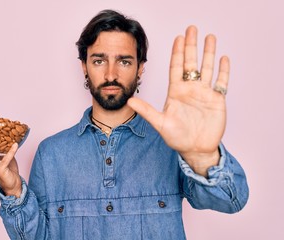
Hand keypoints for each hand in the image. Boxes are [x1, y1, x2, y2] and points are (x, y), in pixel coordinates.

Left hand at [128, 26, 228, 174]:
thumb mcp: (160, 123)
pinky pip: (221, 82)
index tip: (178, 37)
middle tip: (191, 29)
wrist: (195, 150)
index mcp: (176, 91)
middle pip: (191, 63)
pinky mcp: (217, 100)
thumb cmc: (177, 138)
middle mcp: (190, 89)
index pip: (176, 67)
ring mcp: (204, 93)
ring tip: (210, 37)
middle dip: (191, 46)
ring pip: (207, 68)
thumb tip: (129, 102)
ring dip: (208, 53)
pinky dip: (223, 71)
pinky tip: (224, 59)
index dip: (177, 52)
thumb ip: (147, 111)